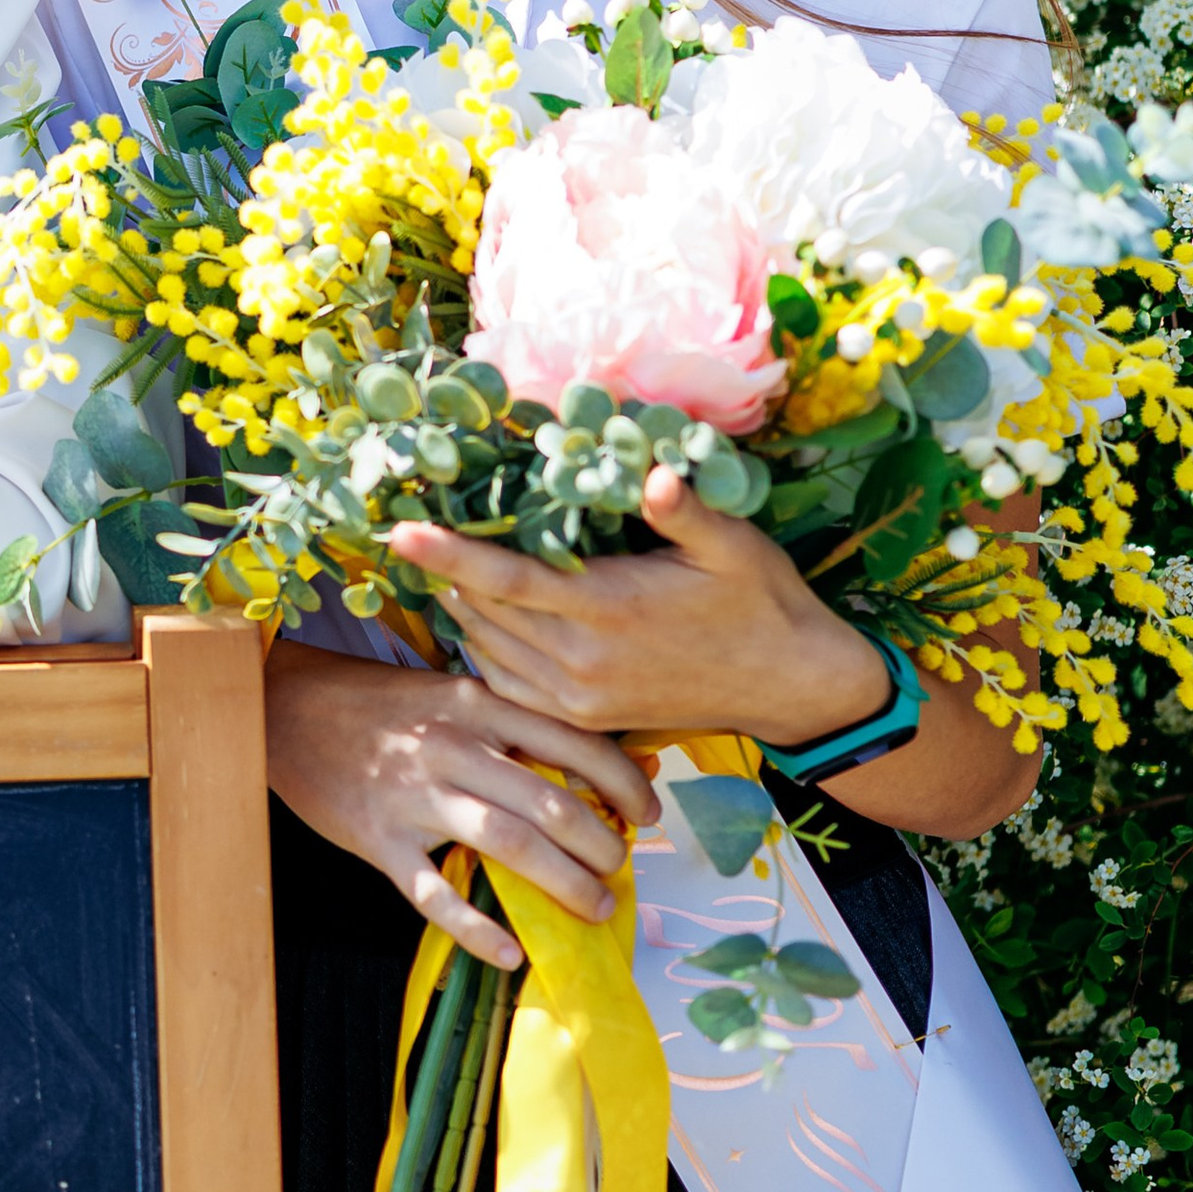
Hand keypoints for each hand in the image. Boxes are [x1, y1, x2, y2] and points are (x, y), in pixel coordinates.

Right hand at [265, 643, 656, 971]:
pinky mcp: (378, 839)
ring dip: (565, 884)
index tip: (649, 814)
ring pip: (510, 846)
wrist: (285, 707)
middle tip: (620, 870)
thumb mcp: (452, 693)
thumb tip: (613, 761)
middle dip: (603, 846)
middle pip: (551, 804)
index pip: (574, 743)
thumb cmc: (380, 703)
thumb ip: (521, 723)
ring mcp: (415, 796)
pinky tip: (511, 952)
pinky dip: (477, 930)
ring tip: (595, 906)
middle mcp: (454, 747)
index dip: (623, 784)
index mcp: (479, 704)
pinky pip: (435, 895)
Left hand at [392, 468, 891, 749]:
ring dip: (462, 607)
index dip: (449, 555)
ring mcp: (578, 696)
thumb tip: (652, 475)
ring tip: (442, 564)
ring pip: (488, 646)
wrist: (791, 685)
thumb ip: (684, 511)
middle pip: (484, 611)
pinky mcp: (583, 716)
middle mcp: (581, 661)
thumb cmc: (762, 602)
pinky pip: (508, 681)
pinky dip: (485, 646)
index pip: (507, 579)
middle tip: (415, 527)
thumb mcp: (732, 546)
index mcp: (608, 610)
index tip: (401, 532)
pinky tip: (484, 615)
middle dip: (445, 571)